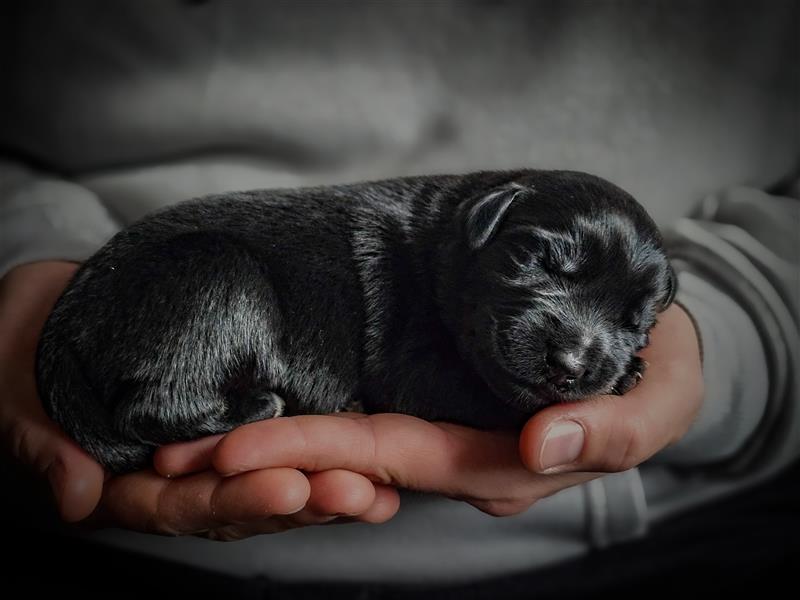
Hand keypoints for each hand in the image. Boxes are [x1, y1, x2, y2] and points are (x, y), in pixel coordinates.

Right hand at [0, 262, 398, 539]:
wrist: (45, 310)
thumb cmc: (19, 351)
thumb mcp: (15, 396)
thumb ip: (45, 447)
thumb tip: (77, 498)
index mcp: (122, 484)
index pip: (180, 505)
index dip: (234, 500)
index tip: (286, 488)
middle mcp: (172, 476)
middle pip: (240, 502)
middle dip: (299, 500)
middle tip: (355, 493)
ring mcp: (205, 449)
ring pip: (268, 479)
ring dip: (324, 487)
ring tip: (376, 491)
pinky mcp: (233, 414)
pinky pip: (279, 441)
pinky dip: (322, 453)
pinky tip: (369, 462)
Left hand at [158, 304, 702, 515]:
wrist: (651, 340)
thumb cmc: (655, 369)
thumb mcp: (658, 401)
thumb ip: (610, 430)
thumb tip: (545, 441)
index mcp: (501, 459)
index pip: (396, 460)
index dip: (314, 456)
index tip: (233, 450)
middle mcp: (461, 454)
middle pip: (351, 459)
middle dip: (263, 461)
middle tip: (171, 460)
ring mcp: (445, 430)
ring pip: (351, 444)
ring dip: (272, 445)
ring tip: (188, 442)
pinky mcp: (440, 394)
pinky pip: (370, 414)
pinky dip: (310, 419)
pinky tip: (258, 409)